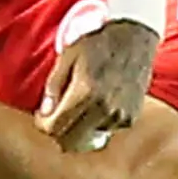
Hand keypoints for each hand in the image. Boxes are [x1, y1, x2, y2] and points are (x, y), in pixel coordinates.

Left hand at [37, 19, 159, 148]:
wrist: (135, 37)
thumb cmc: (98, 43)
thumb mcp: (68, 56)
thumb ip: (54, 86)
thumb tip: (44, 112)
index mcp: (85, 92)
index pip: (55, 127)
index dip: (43, 125)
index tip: (42, 117)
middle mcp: (104, 108)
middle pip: (70, 141)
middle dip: (58, 131)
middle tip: (55, 116)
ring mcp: (119, 116)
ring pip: (87, 139)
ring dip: (78, 128)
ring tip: (79, 107)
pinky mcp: (130, 118)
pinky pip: (105, 131)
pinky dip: (96, 124)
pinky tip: (98, 105)